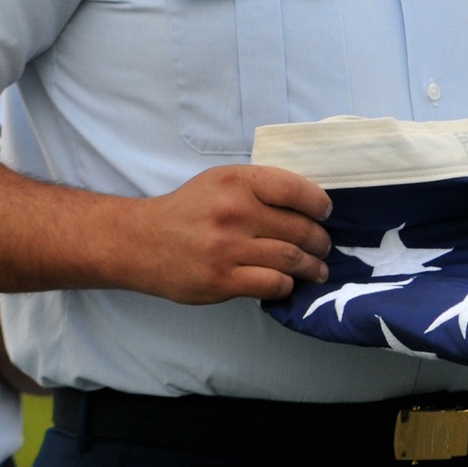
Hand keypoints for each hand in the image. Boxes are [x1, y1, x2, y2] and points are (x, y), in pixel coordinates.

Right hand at [131, 164, 332, 304]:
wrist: (143, 242)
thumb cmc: (189, 210)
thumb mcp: (220, 182)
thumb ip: (258, 187)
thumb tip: (307, 203)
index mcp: (236, 181)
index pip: (294, 189)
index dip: (318, 204)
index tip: (324, 213)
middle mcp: (233, 212)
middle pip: (298, 228)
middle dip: (320, 241)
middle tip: (323, 247)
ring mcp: (227, 248)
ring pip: (290, 259)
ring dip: (312, 267)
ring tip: (318, 269)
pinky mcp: (221, 280)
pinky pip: (271, 284)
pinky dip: (287, 285)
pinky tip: (287, 283)